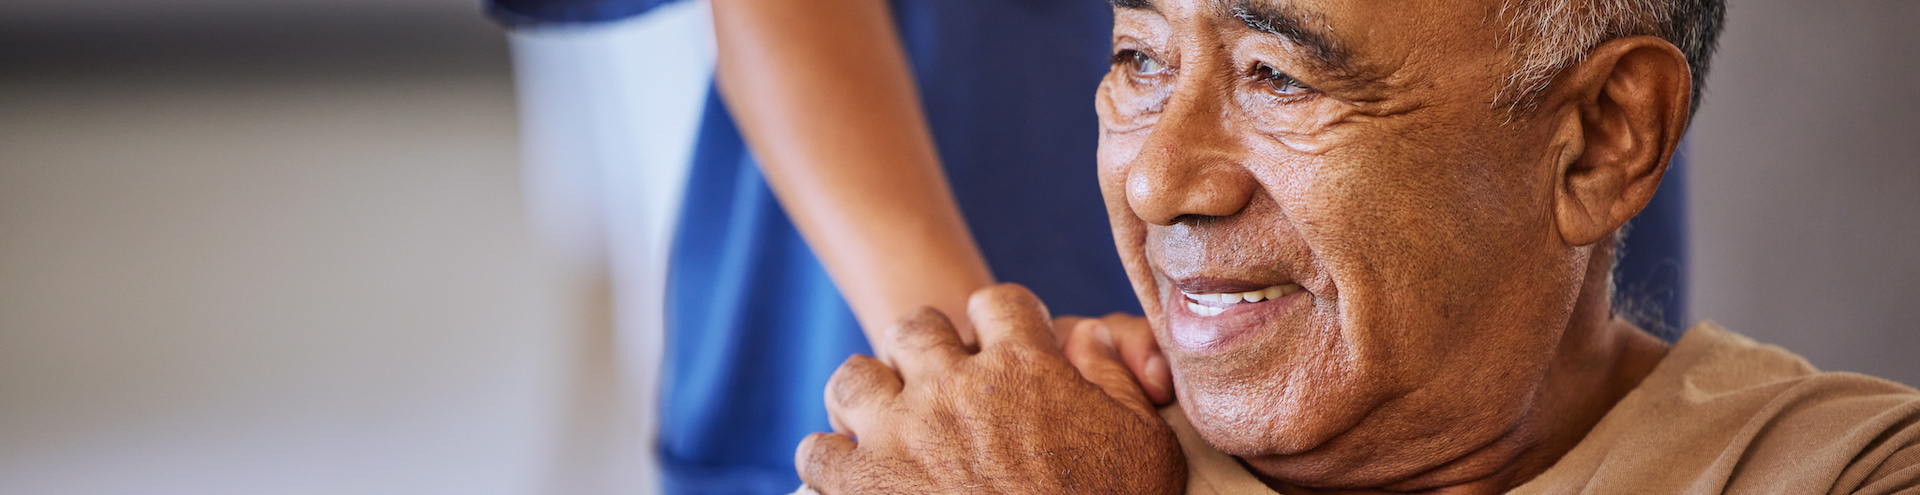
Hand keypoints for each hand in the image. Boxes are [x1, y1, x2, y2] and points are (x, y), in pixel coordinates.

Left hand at [798, 284, 1185, 493]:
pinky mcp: (858, 485)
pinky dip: (830, 459)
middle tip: (934, 381)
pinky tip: (846, 474)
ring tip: (880, 422)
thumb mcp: (1143, 441)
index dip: (998, 319)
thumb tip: (1089, 335)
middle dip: (924, 348)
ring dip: (867, 395)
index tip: (998, 340)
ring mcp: (900, 434)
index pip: (998, 304)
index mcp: (1024, 367)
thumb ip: (1115, 377)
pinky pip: (819, 451)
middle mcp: (955, 387)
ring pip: (855, 377)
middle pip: (917, 328)